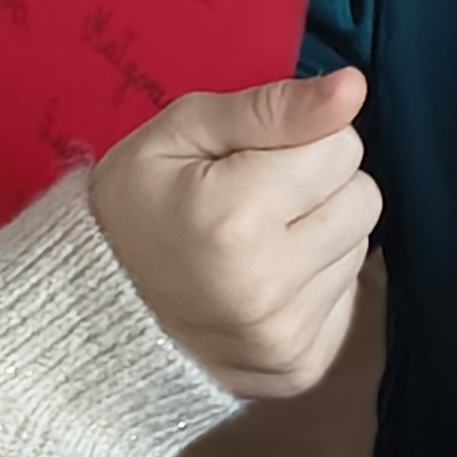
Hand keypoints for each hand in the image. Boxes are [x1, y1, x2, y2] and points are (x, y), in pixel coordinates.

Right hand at [88, 68, 380, 401]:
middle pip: (363, 198)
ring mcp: (284, 338)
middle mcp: (267, 287)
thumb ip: (274, 106)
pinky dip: (314, 282)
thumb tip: (353, 87)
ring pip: (359, 246)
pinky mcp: (297, 369)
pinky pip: (349, 298)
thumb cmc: (136, 204)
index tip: (250, 160)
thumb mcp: (183, 131)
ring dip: (318, 234)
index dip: (298, 141)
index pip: (343, 147)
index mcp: (237, 217)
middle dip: (318, 184)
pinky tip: (262, 280)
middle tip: (255, 196)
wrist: (93, 311)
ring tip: (254, 240)